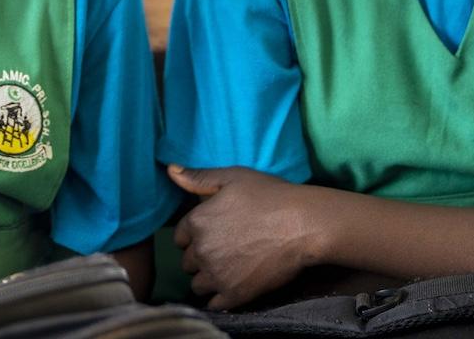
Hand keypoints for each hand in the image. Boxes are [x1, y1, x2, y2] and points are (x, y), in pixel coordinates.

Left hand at [169, 165, 321, 309]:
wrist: (303, 225)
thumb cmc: (270, 196)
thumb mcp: (233, 178)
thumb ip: (199, 178)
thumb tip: (170, 170)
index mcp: (197, 221)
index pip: (180, 238)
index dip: (195, 236)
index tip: (213, 235)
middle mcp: (202, 249)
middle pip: (188, 262)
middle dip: (201, 257)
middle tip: (225, 251)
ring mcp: (217, 274)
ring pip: (197, 284)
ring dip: (209, 278)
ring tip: (229, 269)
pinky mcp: (234, 294)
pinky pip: (214, 304)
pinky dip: (220, 298)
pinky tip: (233, 286)